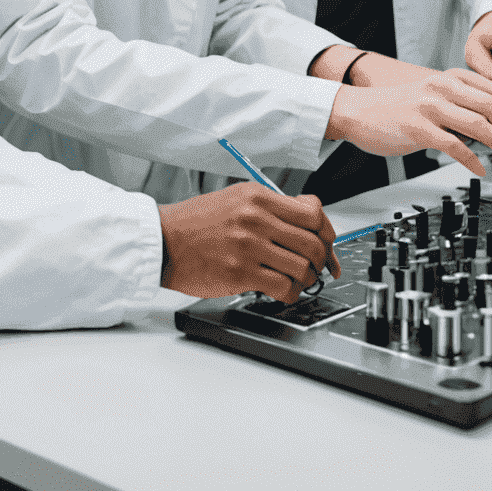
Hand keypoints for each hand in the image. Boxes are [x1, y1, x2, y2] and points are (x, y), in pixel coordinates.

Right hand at [159, 184, 337, 303]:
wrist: (164, 241)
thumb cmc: (197, 223)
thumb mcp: (236, 198)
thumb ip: (272, 206)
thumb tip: (309, 213)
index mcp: (257, 196)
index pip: (312, 213)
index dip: (326, 232)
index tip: (327, 243)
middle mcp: (255, 218)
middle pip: (312, 242)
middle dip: (321, 260)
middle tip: (317, 267)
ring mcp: (248, 246)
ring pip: (302, 267)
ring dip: (307, 279)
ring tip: (298, 280)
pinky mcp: (241, 273)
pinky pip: (283, 287)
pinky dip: (290, 293)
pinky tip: (282, 291)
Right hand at [344, 52, 491, 150]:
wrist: (359, 110)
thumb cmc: (399, 108)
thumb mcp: (436, 95)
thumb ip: (464, 104)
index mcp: (452, 76)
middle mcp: (444, 86)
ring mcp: (431, 106)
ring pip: (481, 124)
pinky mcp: (418, 128)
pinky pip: (455, 146)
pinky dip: (473, 160)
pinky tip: (479, 169)